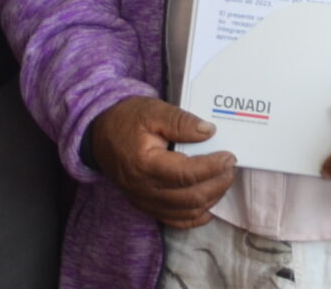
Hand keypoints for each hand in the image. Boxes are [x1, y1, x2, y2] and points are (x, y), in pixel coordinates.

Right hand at [84, 96, 234, 228]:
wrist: (99, 135)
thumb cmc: (127, 120)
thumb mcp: (153, 110)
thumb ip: (181, 121)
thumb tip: (209, 131)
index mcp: (145, 164)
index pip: (186, 174)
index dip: (212, 168)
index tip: (229, 156)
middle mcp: (143, 188)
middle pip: (189, 198)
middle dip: (217, 184)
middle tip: (231, 167)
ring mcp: (143, 200)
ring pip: (185, 212)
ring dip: (210, 199)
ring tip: (223, 180)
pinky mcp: (145, 205)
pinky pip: (173, 220)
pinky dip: (194, 216)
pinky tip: (209, 204)